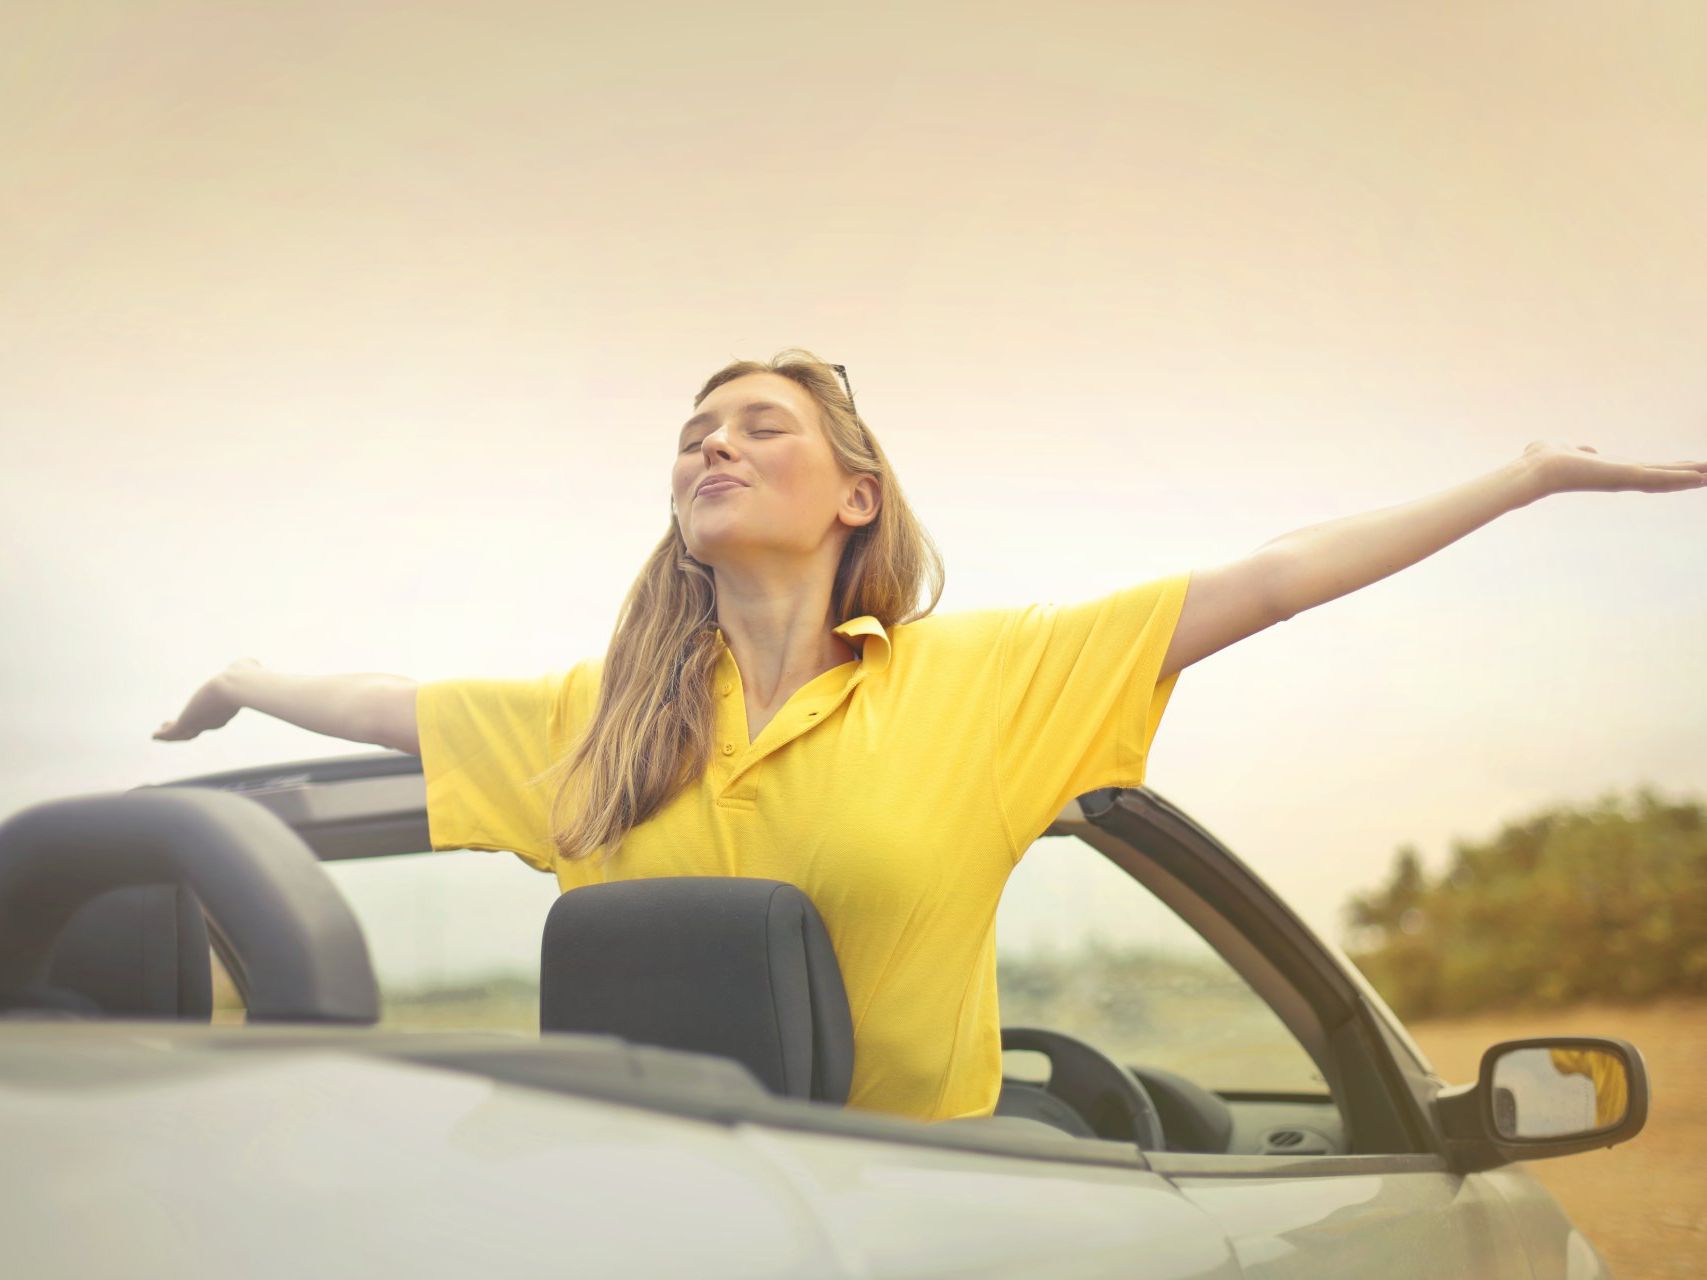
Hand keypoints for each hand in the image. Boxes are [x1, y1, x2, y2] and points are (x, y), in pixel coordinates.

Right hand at [152, 658, 257, 740]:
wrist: (235, 686)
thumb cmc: (242, 676)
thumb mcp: (246, 669)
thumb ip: (247, 667)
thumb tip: (250, 663)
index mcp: (226, 711)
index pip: (214, 719)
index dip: (205, 717)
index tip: (198, 711)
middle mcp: (215, 721)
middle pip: (198, 729)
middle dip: (187, 728)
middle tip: (173, 724)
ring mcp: (201, 723)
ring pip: (185, 734)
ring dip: (172, 732)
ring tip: (162, 728)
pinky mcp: (187, 722)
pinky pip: (172, 732)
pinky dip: (163, 735)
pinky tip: (154, 736)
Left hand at [1522, 439, 1706, 496]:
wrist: (1534, 470)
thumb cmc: (1541, 460)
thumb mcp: (1566, 448)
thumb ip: (1579, 448)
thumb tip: (1585, 449)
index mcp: (1612, 470)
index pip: (1649, 469)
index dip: (1671, 469)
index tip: (1691, 468)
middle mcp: (1621, 477)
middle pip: (1664, 475)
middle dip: (1689, 474)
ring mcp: (1623, 479)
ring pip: (1666, 479)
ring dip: (1692, 478)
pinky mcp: (1622, 477)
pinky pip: (1657, 478)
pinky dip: (1679, 479)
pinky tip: (1701, 478)